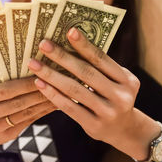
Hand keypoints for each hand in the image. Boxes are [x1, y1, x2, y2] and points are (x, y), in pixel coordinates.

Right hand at [0, 77, 56, 148]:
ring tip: (58, 92)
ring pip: (25, 113)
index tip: (40, 74)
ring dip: (43, 103)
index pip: (3, 91)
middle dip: (37, 92)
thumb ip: (2, 84)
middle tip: (54, 82)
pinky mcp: (7, 137)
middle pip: (16, 103)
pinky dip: (42, 111)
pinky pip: (28, 121)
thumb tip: (33, 68)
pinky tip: (53, 103)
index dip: (24, 84)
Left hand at [27, 27, 140, 145]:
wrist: (124, 130)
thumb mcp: (116, 81)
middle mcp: (120, 96)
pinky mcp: (94, 126)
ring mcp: (108, 112)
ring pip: (74, 90)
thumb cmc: (113, 96)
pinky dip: (52, 94)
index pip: (102, 59)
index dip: (84, 45)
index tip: (69, 31)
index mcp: (127, 80)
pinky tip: (39, 83)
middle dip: (62, 56)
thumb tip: (67, 44)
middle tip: (43, 44)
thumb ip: (99, 68)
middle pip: (86, 72)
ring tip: (34, 64)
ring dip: (51, 75)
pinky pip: (69, 107)